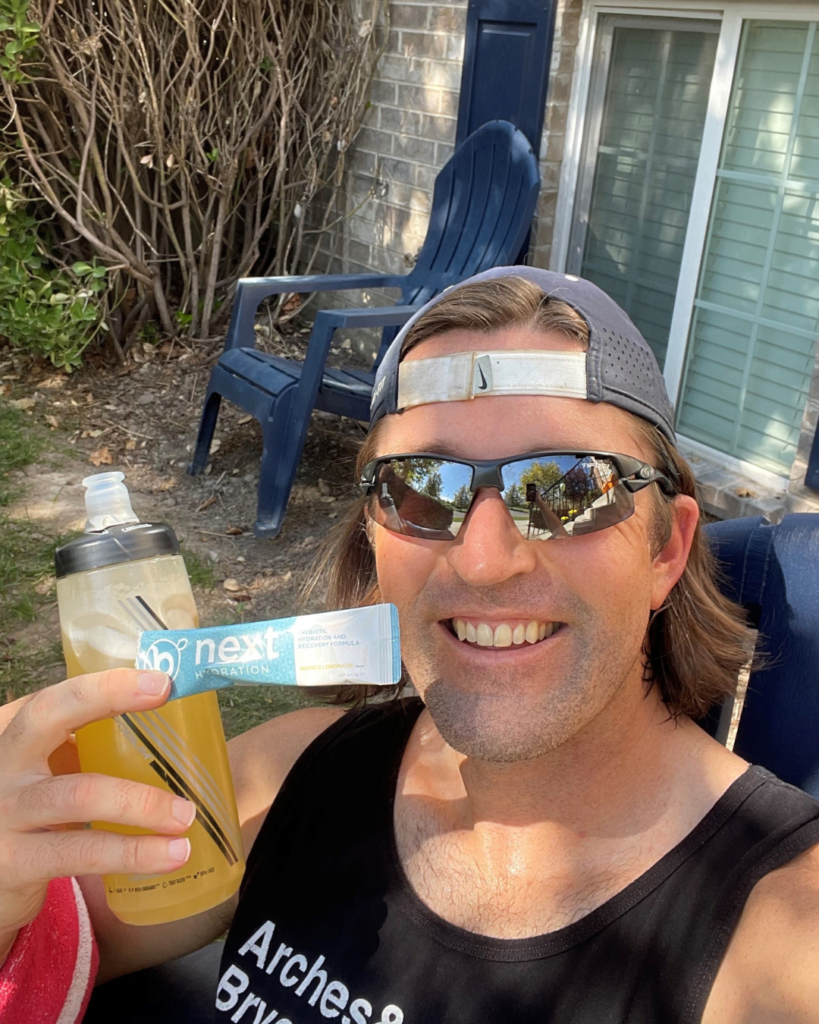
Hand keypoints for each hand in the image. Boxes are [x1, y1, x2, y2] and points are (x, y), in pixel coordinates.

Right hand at [0, 669, 195, 960]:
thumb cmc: (34, 818)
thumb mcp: (48, 775)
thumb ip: (88, 750)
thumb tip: (176, 728)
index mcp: (18, 738)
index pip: (57, 696)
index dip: (105, 684)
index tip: (160, 679)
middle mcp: (5, 765)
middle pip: (49, 716)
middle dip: (110, 697)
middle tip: (164, 693)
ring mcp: (6, 812)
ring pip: (81, 793)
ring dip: (142, 802)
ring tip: (186, 814)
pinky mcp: (15, 863)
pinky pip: (82, 853)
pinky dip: (132, 853)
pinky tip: (169, 855)